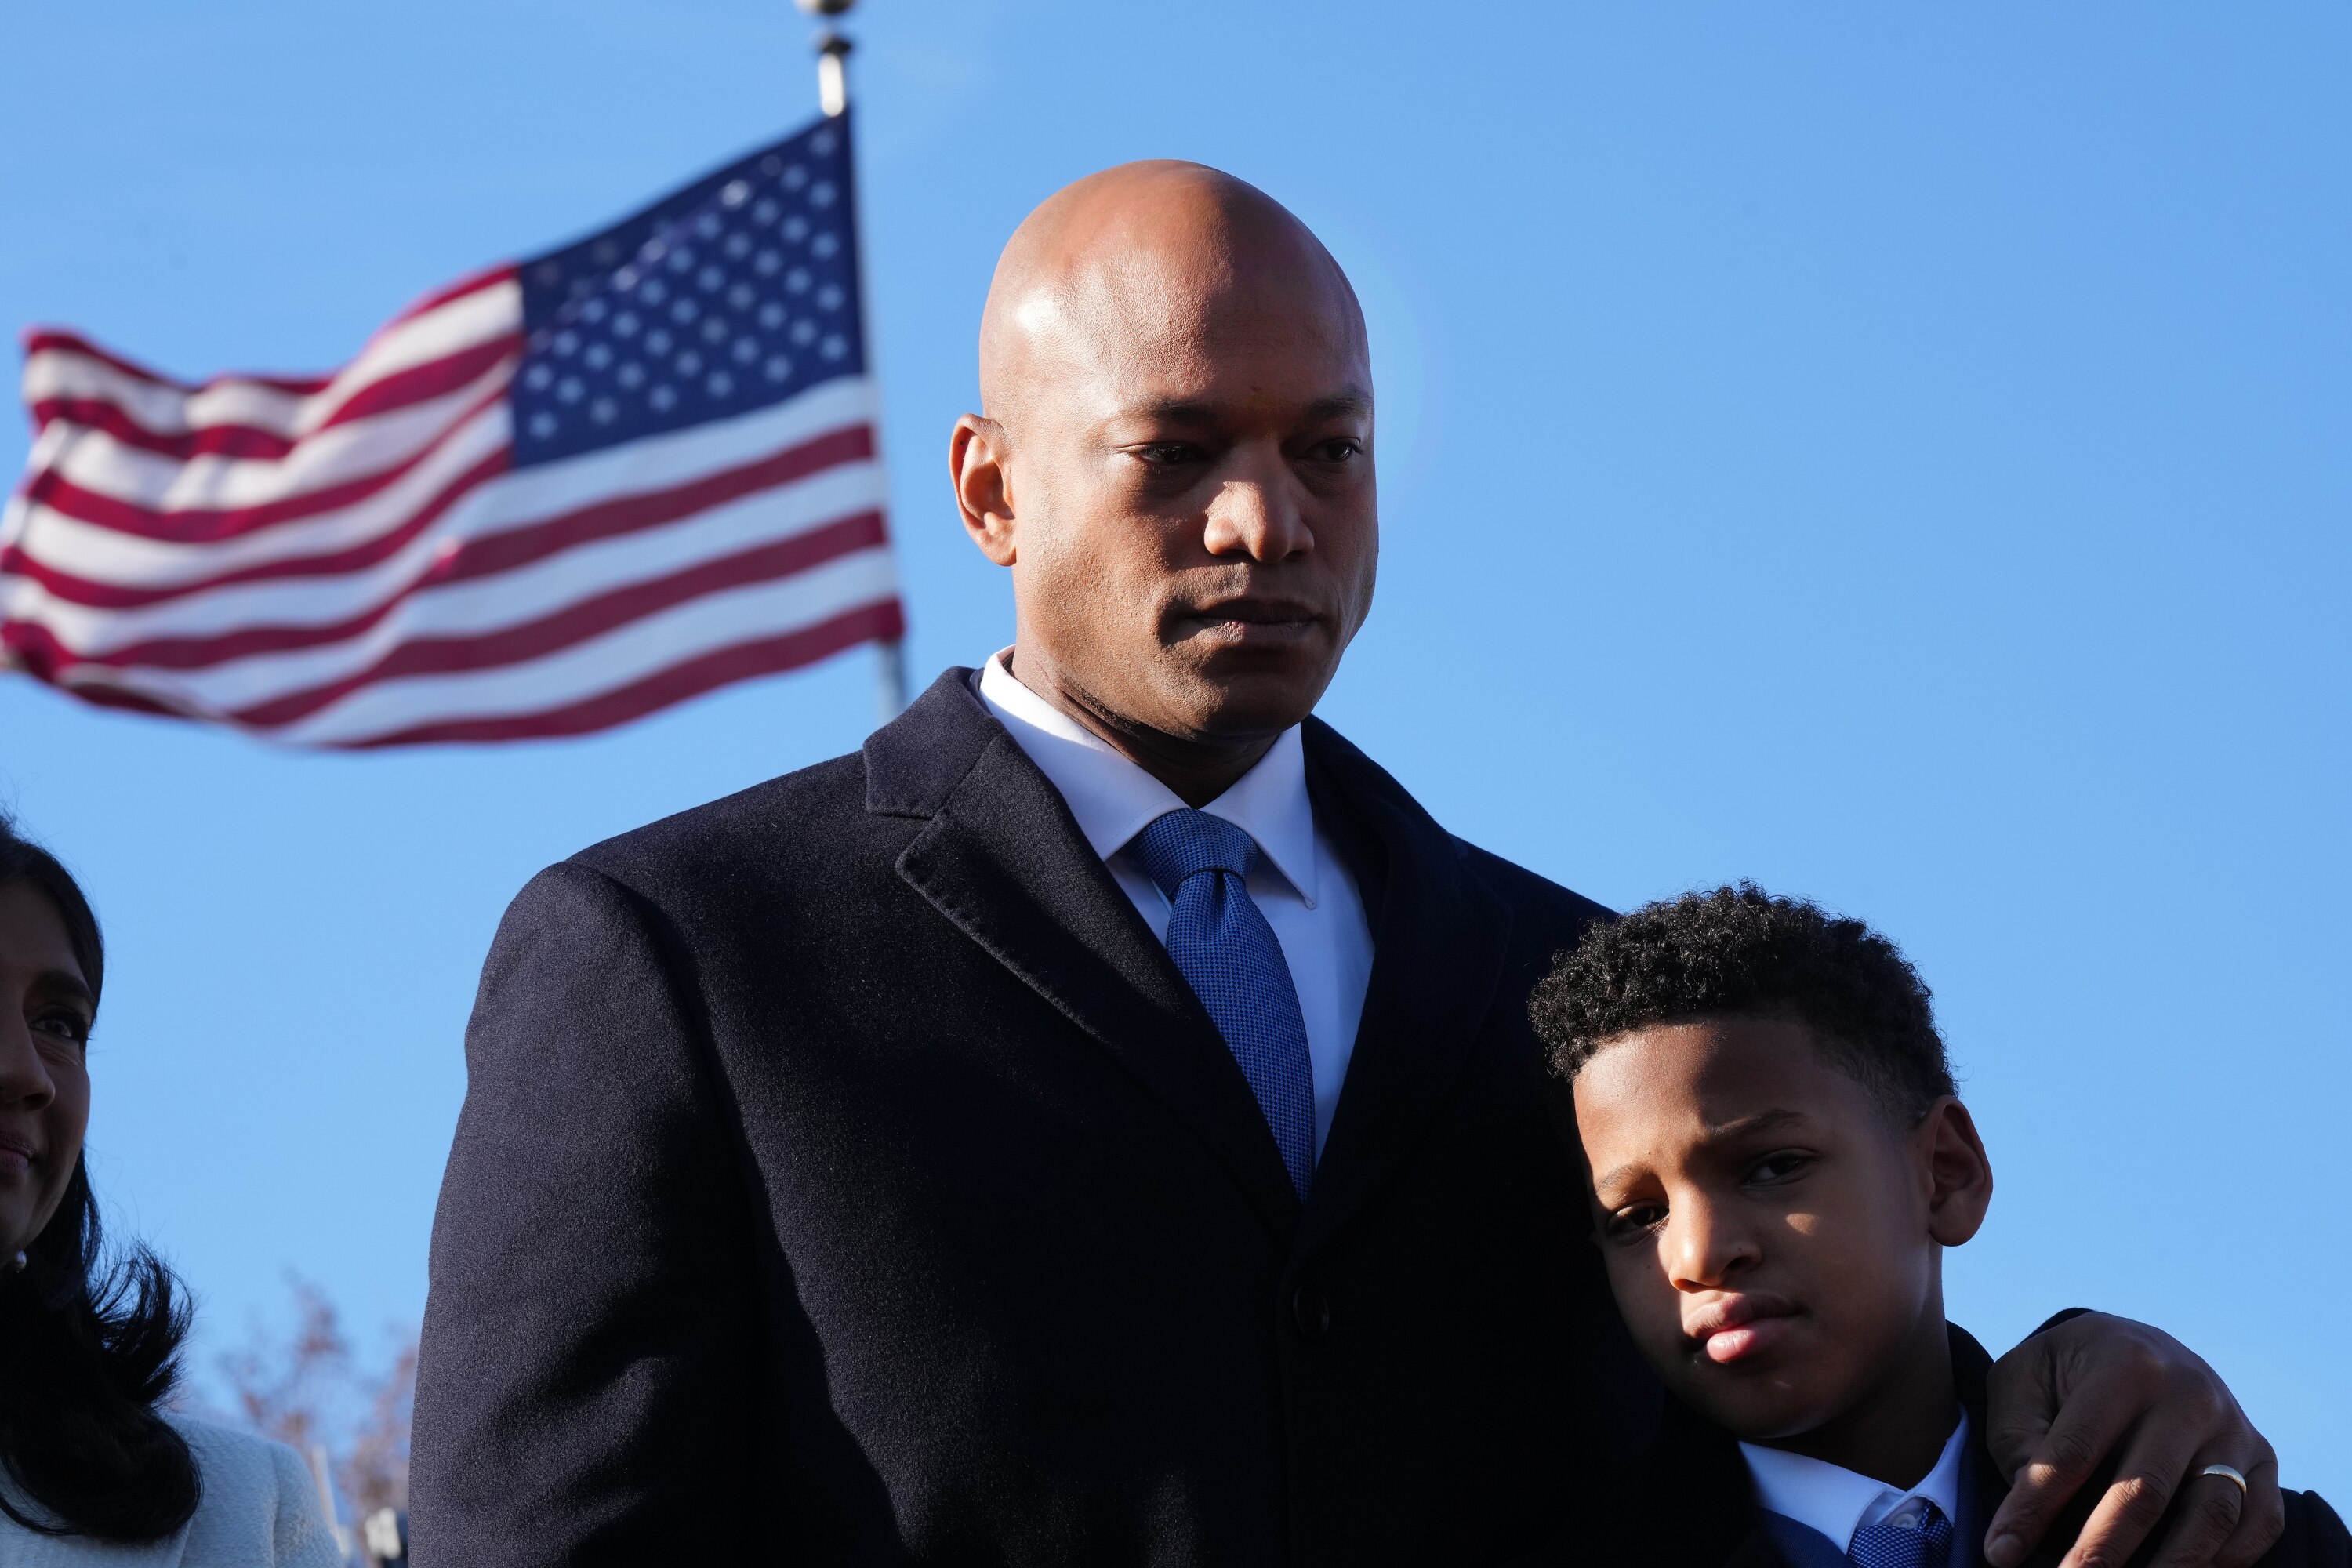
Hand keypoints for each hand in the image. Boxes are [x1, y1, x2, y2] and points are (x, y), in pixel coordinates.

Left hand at [1983, 1311, 2281, 1567]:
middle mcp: (2188, 1392)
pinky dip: (2227, 1558)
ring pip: (2210, 1514)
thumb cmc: (2067, 1372)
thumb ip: (2018, 1437)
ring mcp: (2232, 1427)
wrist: (2139, 1344)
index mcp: (2123, 1362)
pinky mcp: (2262, 1456)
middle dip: (2101, 1549)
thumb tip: (2031, 1504)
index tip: (1999, 1551)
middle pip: (2145, 1491)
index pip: (2073, 1451)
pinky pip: (2261, 1520)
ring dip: (2169, 1565)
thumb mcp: (2024, 1380)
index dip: (2033, 1507)